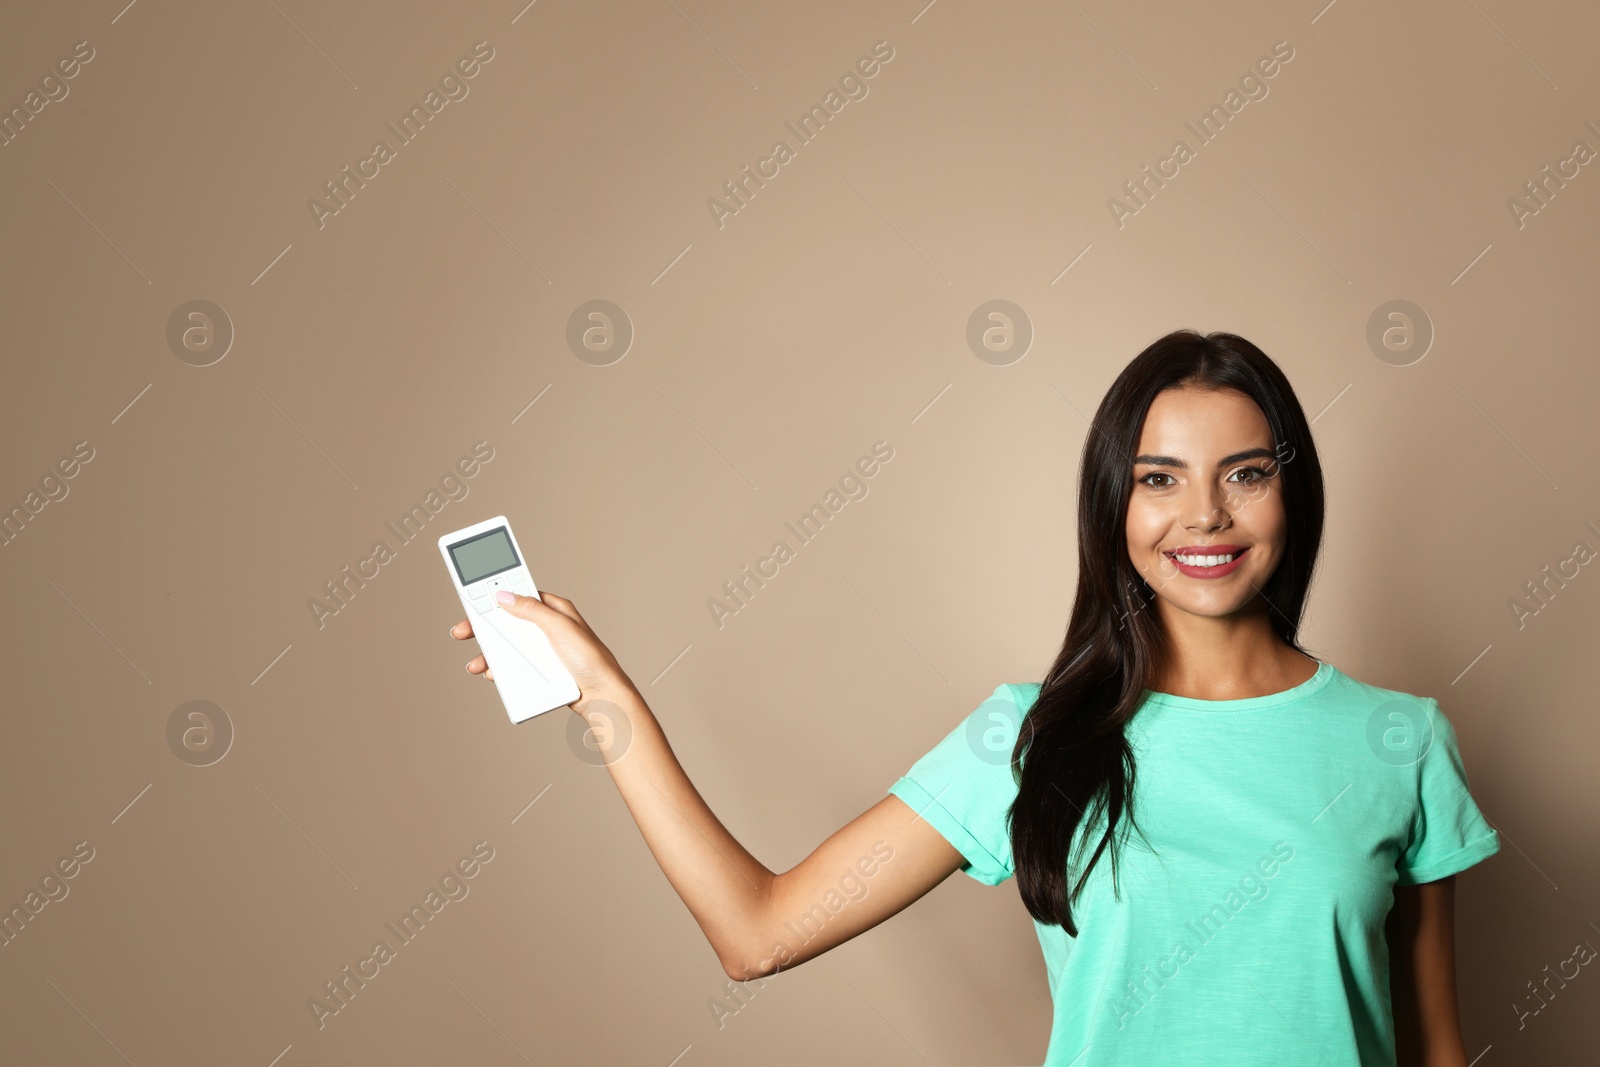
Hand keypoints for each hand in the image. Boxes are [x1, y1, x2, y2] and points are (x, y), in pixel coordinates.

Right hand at [449, 590, 633, 709]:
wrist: (602, 696)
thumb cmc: (591, 659)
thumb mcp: (560, 628)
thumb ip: (532, 611)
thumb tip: (505, 595)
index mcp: (553, 609)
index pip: (519, 595)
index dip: (495, 595)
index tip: (473, 597)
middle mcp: (546, 627)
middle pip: (506, 621)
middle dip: (483, 627)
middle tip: (462, 632)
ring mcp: (542, 649)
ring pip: (507, 645)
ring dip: (488, 652)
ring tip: (476, 664)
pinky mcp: (540, 668)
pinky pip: (514, 665)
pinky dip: (500, 668)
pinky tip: (492, 674)